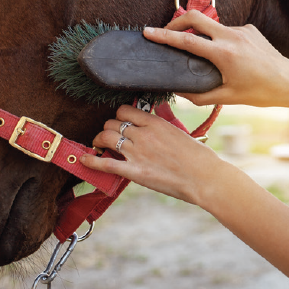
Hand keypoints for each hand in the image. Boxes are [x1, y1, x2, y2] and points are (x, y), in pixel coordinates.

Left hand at [80, 105, 226, 205]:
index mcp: (155, 123)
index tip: (119, 122)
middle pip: (112, 123)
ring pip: (106, 137)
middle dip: (108, 129)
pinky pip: (106, 163)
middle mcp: (143, 134)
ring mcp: (137, 153)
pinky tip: (85, 159)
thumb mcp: (180, 132)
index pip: (125, 111)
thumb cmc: (198, 157)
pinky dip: (92, 160)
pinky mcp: (134, 171)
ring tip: (98, 145)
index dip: (119, 116)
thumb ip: (163, 123)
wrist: (204, 177)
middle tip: (109, 136)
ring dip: (99, 140)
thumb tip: (156, 113)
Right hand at [143, 10, 288, 109]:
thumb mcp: (227, 97)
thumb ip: (199, 95)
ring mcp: (242, 30)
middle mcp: (232, 36)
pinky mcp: (249, 29)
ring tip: (198, 51)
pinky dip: (218, 39)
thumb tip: (178, 91)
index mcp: (224, 54)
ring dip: (200, 33)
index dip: (164, 35)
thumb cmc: (260, 92)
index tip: (148, 32)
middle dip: (176, 21)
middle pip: (195, 17)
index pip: (187, 40)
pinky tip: (225, 56)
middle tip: (165, 30)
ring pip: (211, 25)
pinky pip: (226, 30)